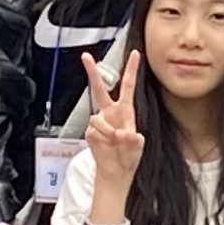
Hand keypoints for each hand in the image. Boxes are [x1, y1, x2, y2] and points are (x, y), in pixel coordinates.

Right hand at [83, 49, 145, 196]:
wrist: (115, 171)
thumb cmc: (129, 156)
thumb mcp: (137, 146)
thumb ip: (133, 139)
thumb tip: (123, 134)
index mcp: (125, 111)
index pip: (128, 86)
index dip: (131, 70)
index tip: (136, 54)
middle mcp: (110, 112)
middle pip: (99, 88)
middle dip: (92, 72)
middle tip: (85, 56)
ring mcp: (99, 121)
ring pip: (97, 118)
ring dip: (107, 130)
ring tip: (115, 141)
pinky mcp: (90, 131)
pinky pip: (94, 130)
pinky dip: (102, 138)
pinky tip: (107, 145)